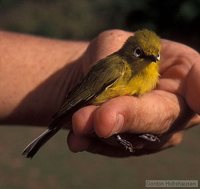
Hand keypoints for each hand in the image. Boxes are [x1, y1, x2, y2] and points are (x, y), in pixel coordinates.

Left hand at [67, 30, 199, 156]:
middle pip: (162, 117)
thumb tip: (105, 106)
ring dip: (105, 134)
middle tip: (101, 120)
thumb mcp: (110, 45)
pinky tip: (78, 138)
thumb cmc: (110, 53)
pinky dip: (96, 143)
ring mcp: (157, 129)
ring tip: (79, 124)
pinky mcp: (135, 144)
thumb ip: (113, 66)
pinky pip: (118, 149)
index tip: (196, 95)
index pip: (198, 81)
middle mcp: (175, 104)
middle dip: (130, 118)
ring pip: (137, 139)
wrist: (96, 74)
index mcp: (181, 70)